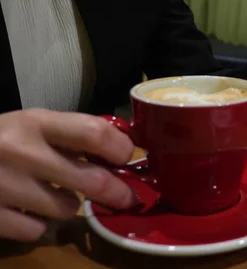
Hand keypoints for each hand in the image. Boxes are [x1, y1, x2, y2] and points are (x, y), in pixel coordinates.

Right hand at [0, 109, 136, 240]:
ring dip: (68, 204)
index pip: (93, 132)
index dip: (120, 148)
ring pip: (66, 208)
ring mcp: (3, 186)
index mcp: (35, 122)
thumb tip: (122, 151)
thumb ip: (71, 134)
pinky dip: (38, 224)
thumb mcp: (31, 124)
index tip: (127, 157)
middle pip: (91, 180)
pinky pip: (36, 231)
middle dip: (118, 192)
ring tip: (51, 193)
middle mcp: (20, 151)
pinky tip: (25, 209)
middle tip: (127, 197)